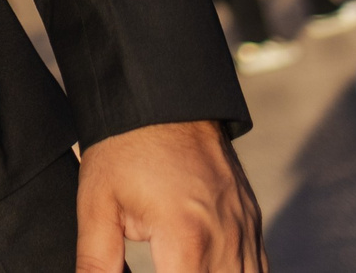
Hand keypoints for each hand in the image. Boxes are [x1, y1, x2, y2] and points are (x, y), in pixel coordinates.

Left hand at [77, 120, 263, 271]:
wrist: (164, 99)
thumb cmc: (124, 148)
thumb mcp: (97, 203)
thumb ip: (97, 261)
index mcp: (186, 238)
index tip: (150, 269)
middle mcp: (225, 239)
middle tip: (159, 262)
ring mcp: (244, 230)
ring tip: (175, 264)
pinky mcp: (252, 220)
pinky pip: (258, 268)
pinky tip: (207, 268)